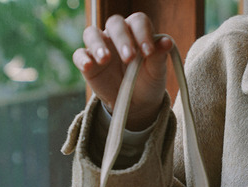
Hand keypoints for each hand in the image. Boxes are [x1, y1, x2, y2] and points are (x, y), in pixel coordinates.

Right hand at [72, 13, 172, 129]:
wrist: (136, 104)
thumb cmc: (147, 82)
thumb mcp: (156, 72)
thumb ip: (159, 56)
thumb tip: (167, 42)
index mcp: (136, 32)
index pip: (137, 21)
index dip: (142, 33)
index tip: (148, 52)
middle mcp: (117, 35)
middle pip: (114, 23)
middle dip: (122, 39)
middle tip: (130, 58)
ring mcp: (100, 47)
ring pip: (92, 33)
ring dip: (98, 44)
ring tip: (105, 59)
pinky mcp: (89, 64)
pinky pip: (80, 55)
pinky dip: (82, 59)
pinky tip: (88, 66)